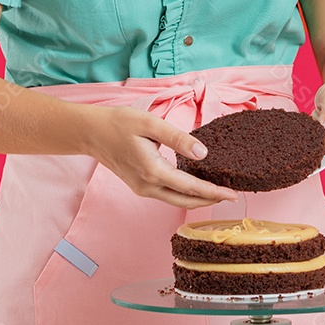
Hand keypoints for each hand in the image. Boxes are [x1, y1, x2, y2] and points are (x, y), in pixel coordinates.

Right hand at [82, 104, 239, 208]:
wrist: (91, 133)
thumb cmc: (118, 123)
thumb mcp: (150, 124)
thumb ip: (177, 138)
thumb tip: (203, 154)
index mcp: (153, 171)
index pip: (191, 188)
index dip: (214, 192)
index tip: (233, 193)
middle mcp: (148, 186)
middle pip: (186, 201)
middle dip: (210, 199)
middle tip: (231, 194)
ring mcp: (142, 189)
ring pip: (176, 200)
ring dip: (197, 198)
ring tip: (217, 190)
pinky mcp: (139, 186)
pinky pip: (167, 195)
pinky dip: (184, 193)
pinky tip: (193, 185)